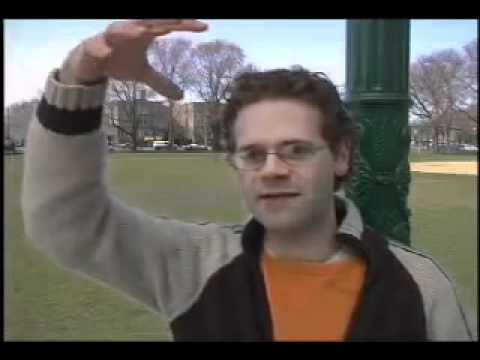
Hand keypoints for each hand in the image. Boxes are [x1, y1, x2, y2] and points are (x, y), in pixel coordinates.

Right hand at [59, 19, 207, 99]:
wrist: (89, 64)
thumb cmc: (118, 61)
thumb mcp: (142, 74)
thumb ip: (161, 82)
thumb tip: (181, 96)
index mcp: (143, 32)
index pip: (168, 26)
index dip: (185, 26)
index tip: (204, 27)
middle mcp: (129, 30)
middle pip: (147, 21)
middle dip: (162, 20)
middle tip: (179, 20)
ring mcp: (110, 37)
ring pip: (119, 29)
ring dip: (129, 29)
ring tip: (142, 30)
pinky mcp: (92, 47)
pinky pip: (96, 45)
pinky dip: (101, 47)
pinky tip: (106, 51)